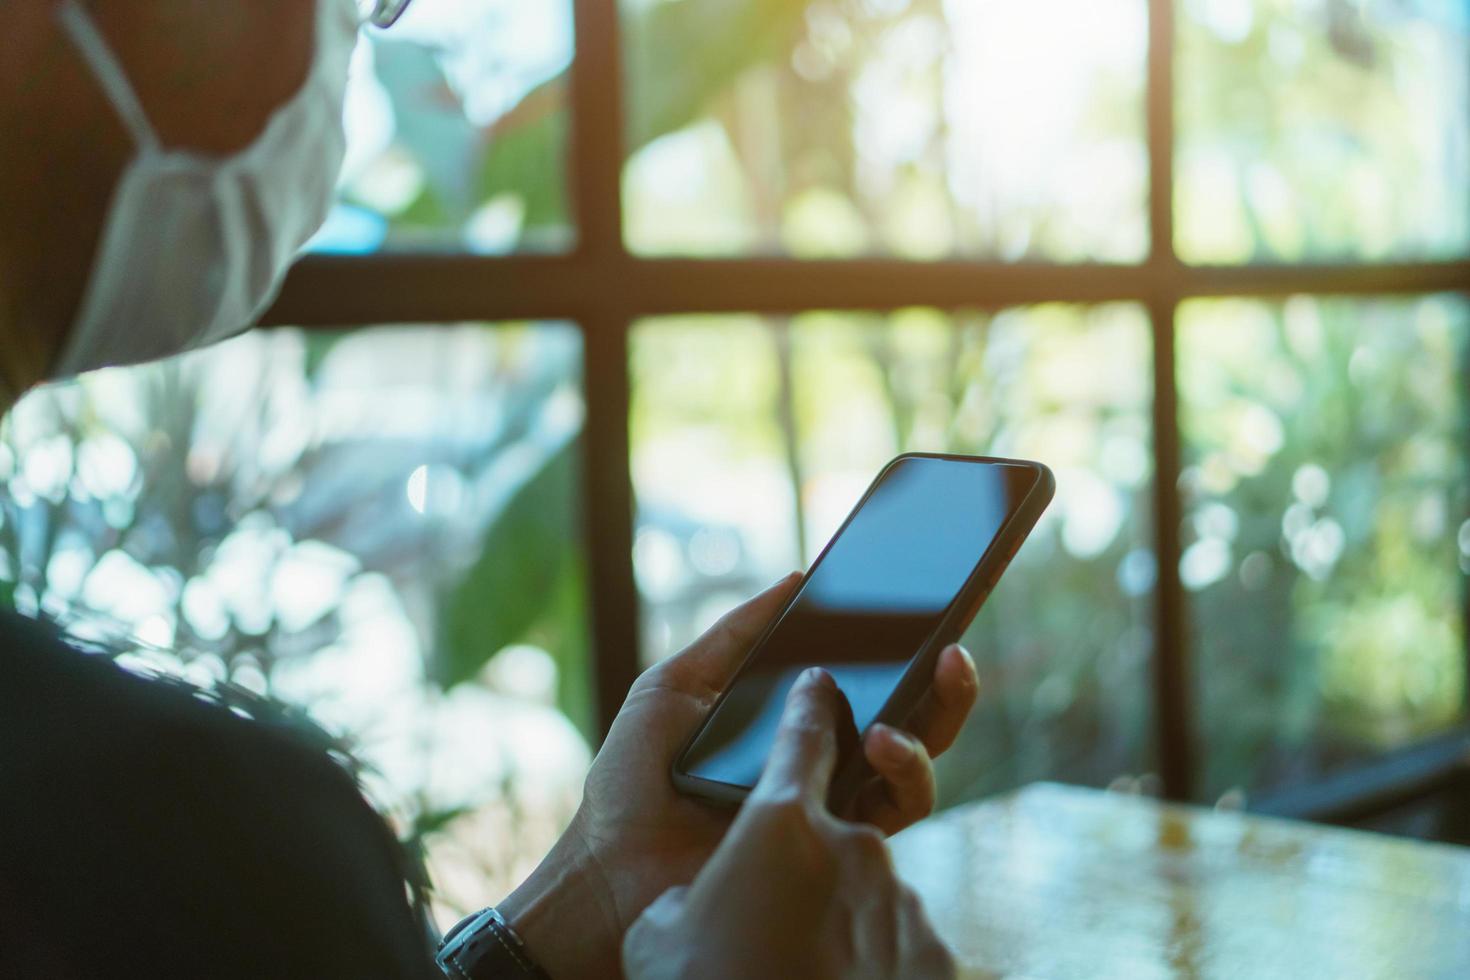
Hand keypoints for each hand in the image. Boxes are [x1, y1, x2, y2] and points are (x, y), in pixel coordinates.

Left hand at [498, 573, 978, 978]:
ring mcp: (835, 810)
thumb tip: (796, 578)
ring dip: (928, 730)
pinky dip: (902, 774)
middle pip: (912, 720)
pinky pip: (895, 812)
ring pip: (918, 768)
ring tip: (894, 712)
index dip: (904, 644)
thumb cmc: (632, 784)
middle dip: (948, 683)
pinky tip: (879, 744)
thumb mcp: (674, 687)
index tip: (928, 603)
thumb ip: (733, 634)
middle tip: (951, 648)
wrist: (611, 872)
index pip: (865, 681)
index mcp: (794, 724)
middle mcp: (827, 765)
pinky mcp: (837, 852)